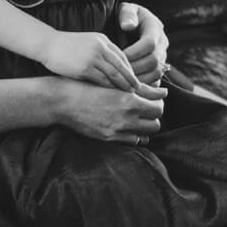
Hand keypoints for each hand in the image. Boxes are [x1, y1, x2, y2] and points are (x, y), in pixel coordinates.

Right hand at [41, 30, 138, 90]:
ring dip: (123, 85)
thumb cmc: (66, 47)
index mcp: (103, 40)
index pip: (122, 57)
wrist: (47, 45)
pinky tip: (114, 96)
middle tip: (138, 90)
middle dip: (131, 79)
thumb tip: (114, 66)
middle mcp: (101, 47)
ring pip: (114, 74)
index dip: (130, 70)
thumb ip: (102, 51)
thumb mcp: (88, 43)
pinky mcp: (84, 68)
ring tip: (129, 95)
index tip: (135, 80)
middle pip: (122, 65)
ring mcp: (93, 57)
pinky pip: (102, 80)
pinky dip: (110, 88)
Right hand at [49, 78, 165, 143]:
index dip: (159, 102)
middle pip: (156, 122)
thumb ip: (141, 89)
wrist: (63, 101)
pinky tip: (129, 126)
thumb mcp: (116, 84)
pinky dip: (135, 134)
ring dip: (146, 125)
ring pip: (146, 134)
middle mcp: (125, 118)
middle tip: (148, 107)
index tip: (155, 99)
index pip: (159, 107)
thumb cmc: (88, 86)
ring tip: (140, 117)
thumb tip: (163, 92)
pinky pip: (132, 141)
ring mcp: (116, 130)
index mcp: (129, 101)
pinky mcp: (108, 138)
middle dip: (154, 115)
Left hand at [118, 3, 169, 83]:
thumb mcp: (126, 10)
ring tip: (122, 79)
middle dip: (135, 68)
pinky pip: (156, 81)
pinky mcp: (160, 67)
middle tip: (118, 72)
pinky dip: (143, 85)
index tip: (118, 56)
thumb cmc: (126, 17)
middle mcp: (162, 43)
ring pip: (157, 73)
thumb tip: (127, 26)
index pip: (149, 43)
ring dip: (139, 78)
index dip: (134, 52)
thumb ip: (127, 15)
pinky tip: (128, 85)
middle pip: (154, 61)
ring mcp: (163, 56)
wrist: (133, 24)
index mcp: (155, 28)